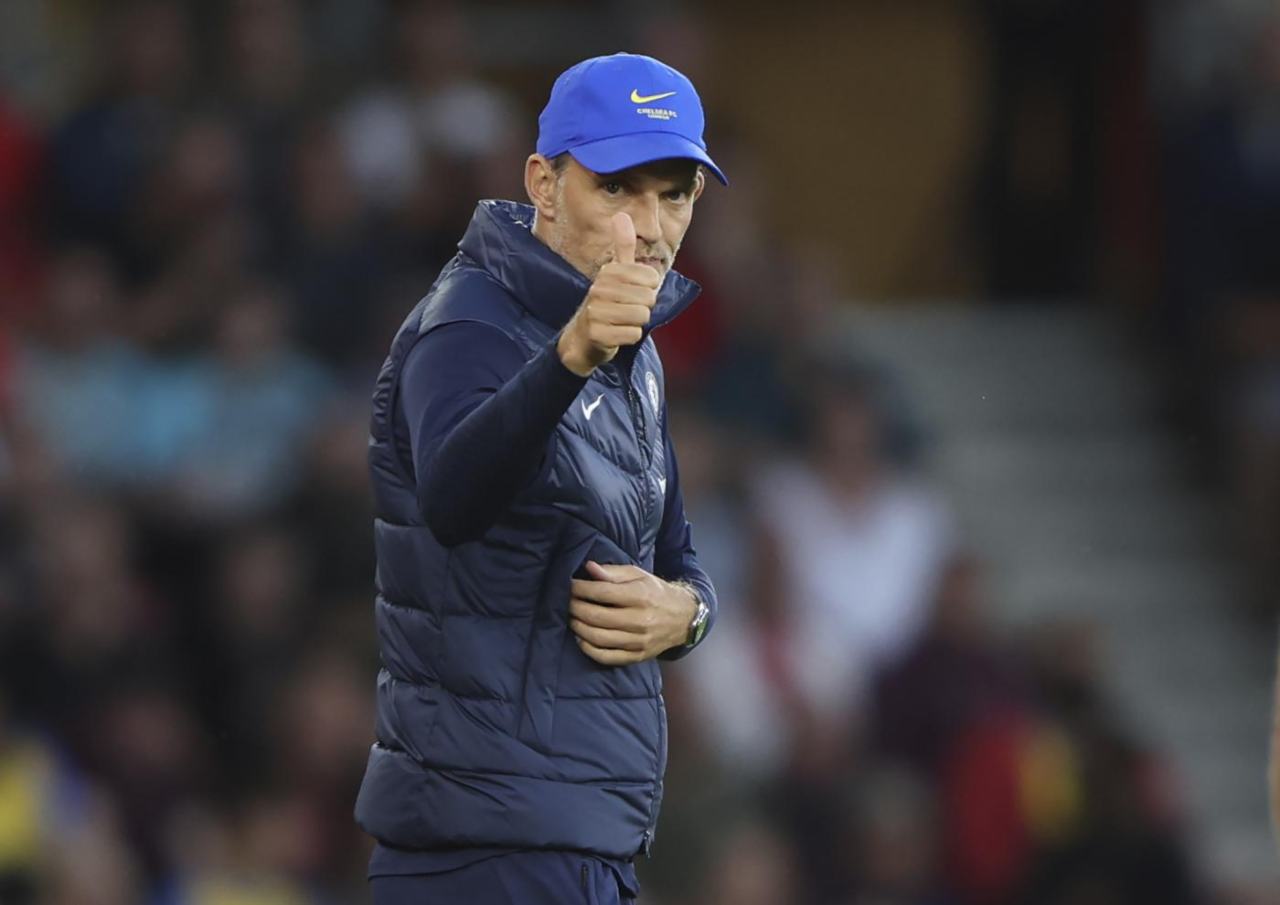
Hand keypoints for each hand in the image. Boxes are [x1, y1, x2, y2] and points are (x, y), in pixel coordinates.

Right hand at [557, 213, 660, 376]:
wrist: (582, 338)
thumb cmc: (606, 303)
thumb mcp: (614, 273)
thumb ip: (622, 246)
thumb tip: (621, 214)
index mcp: (608, 272)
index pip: (651, 277)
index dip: (649, 288)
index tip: (633, 292)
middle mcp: (599, 289)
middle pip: (648, 298)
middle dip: (643, 307)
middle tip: (626, 309)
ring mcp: (596, 312)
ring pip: (642, 316)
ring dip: (636, 323)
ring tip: (621, 321)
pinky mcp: (597, 334)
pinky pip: (633, 334)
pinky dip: (629, 337)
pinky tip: (616, 334)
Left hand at [568, 561, 698, 665]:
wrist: (683, 617)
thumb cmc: (656, 593)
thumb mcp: (639, 575)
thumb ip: (613, 572)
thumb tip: (589, 568)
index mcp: (641, 596)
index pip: (602, 593)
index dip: (581, 589)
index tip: (570, 586)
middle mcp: (640, 620)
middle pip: (597, 617)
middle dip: (576, 608)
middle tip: (567, 602)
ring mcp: (639, 641)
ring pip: (599, 638)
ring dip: (579, 628)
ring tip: (571, 618)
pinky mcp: (638, 656)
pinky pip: (607, 657)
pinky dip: (589, 649)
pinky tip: (581, 639)